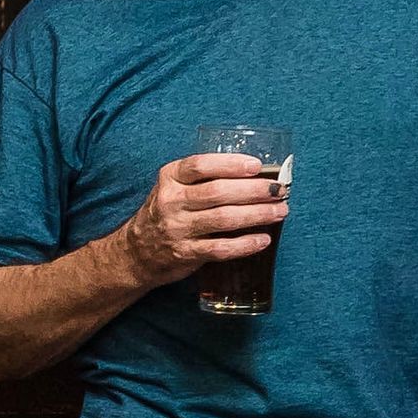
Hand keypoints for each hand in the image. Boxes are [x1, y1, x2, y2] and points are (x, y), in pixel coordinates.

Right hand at [122, 153, 288, 290]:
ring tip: (280, 211)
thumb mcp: (173, 187)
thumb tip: (255, 174)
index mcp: (170, 177)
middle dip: (254, 191)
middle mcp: (172, 201)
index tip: (257, 166)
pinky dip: (245, 244)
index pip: (200, 165)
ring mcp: (178, 228)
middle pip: (218, 192)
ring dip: (257, 214)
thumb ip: (203, 179)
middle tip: (280, 190)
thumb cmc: (166, 212)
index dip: (231, 164)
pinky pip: (221, 248)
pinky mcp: (185, 253)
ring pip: (224, 219)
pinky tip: (263, 239)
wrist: (138, 251)